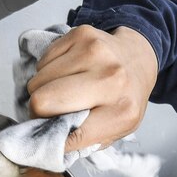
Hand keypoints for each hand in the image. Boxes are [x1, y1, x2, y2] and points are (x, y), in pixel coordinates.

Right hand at [26, 25, 156, 151]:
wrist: (138, 57)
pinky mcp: (80, 34)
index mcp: (122, 110)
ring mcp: (94, 52)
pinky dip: (47, 71)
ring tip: (62, 90)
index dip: (52, 138)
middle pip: (43, 100)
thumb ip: (86, 140)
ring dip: (43, 89)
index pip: (69, 133)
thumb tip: (46, 142)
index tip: (49, 136)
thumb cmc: (125, 96)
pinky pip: (42, 61)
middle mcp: (111, 78)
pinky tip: (65, 73)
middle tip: (50, 112)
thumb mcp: (117, 129)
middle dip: (38, 111)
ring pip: (38, 80)